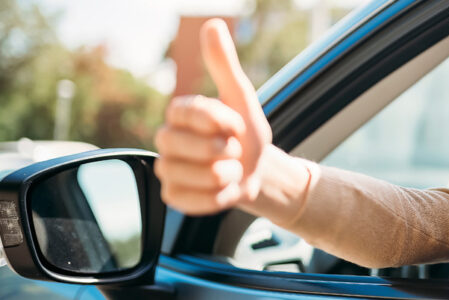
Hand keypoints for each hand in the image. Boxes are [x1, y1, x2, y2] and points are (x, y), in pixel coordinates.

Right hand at [154, 19, 271, 214]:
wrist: (258, 172)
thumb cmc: (247, 134)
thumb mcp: (242, 98)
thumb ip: (223, 65)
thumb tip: (211, 25)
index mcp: (179, 112)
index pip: (190, 112)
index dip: (221, 121)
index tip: (236, 125)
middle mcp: (166, 139)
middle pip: (184, 146)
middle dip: (223, 150)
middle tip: (233, 150)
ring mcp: (166, 169)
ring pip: (192, 175)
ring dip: (224, 175)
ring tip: (229, 170)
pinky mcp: (172, 196)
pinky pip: (192, 200)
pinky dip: (217, 197)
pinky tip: (223, 189)